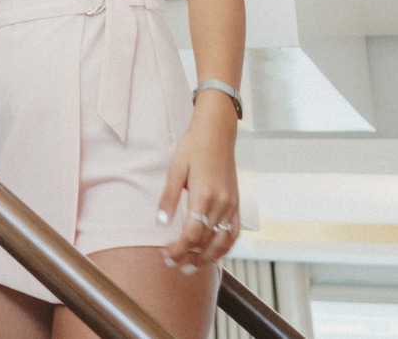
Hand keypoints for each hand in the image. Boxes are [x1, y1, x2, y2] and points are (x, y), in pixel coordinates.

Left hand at [157, 106, 239, 268]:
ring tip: (191, 265)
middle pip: (206, 241)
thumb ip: (169, 197)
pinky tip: (212, 253)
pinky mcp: (237, 204)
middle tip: (172, 263)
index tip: (166, 253)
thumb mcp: (176, 168)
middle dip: (188, 256)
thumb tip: (161, 223)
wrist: (217, 132)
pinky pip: (234, 233)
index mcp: (204, 194)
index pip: (192, 233)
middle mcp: (221, 204)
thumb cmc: (194, 146)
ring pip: (222, 242)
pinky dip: (224, 248)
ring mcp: (232, 205)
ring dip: (207, 258)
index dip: (179, 248)